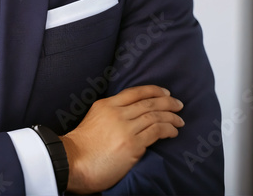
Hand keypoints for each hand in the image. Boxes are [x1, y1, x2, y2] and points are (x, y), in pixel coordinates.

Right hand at [60, 85, 183, 193]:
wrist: (72, 162)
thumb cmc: (82, 146)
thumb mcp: (94, 120)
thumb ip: (111, 115)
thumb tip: (132, 117)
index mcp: (106, 105)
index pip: (134, 92)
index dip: (153, 91)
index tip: (165, 93)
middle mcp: (117, 113)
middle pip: (148, 103)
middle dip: (168, 103)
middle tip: (179, 105)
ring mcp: (125, 128)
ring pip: (155, 116)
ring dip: (171, 118)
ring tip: (180, 121)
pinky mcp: (132, 144)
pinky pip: (156, 132)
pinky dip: (168, 130)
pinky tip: (173, 132)